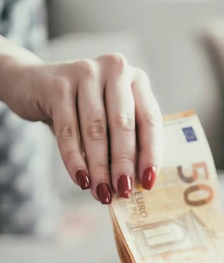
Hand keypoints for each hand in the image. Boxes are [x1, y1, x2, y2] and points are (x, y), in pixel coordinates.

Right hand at [4, 53, 162, 203]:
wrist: (33, 83)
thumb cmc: (82, 109)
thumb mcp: (109, 118)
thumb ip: (125, 141)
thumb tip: (135, 183)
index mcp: (136, 80)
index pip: (150, 120)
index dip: (151, 153)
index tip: (148, 182)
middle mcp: (115, 69)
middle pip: (123, 124)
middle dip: (124, 163)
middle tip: (123, 192)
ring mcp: (85, 72)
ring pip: (95, 130)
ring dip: (99, 167)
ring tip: (101, 192)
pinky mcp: (58, 84)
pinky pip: (68, 130)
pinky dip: (74, 159)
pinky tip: (80, 180)